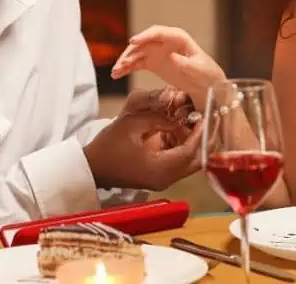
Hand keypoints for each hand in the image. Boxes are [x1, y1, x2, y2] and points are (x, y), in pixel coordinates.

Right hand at [84, 88, 202, 190]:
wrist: (91, 167)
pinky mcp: (159, 176)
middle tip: (204, 119)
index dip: (200, 133)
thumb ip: (159, 118)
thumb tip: (179, 116)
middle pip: (196, 161)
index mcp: (160, 169)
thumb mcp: (132, 124)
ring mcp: (163, 179)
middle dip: (202, 138)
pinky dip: (181, 145)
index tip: (205, 116)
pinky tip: (175, 129)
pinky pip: (179, 161)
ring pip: (189, 161)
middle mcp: (166, 179)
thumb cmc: (107, 146)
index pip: (191, 152)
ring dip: (191, 141)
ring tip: (189, 120)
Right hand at [111, 26, 226, 106]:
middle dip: (130, 52)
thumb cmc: (206, 74)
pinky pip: (136, 63)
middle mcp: (164, 42)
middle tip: (121, 63)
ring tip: (116, 72)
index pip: (158, 33)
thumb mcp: (197, 68)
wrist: (206, 84)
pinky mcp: (152, 62)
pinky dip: (126, 68)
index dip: (144, 36)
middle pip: (143, 43)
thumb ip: (184, 62)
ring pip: (137, 53)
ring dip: (125, 61)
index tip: (133, 42)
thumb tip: (170, 55)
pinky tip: (117, 74)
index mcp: (178, 38)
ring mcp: (157, 52)